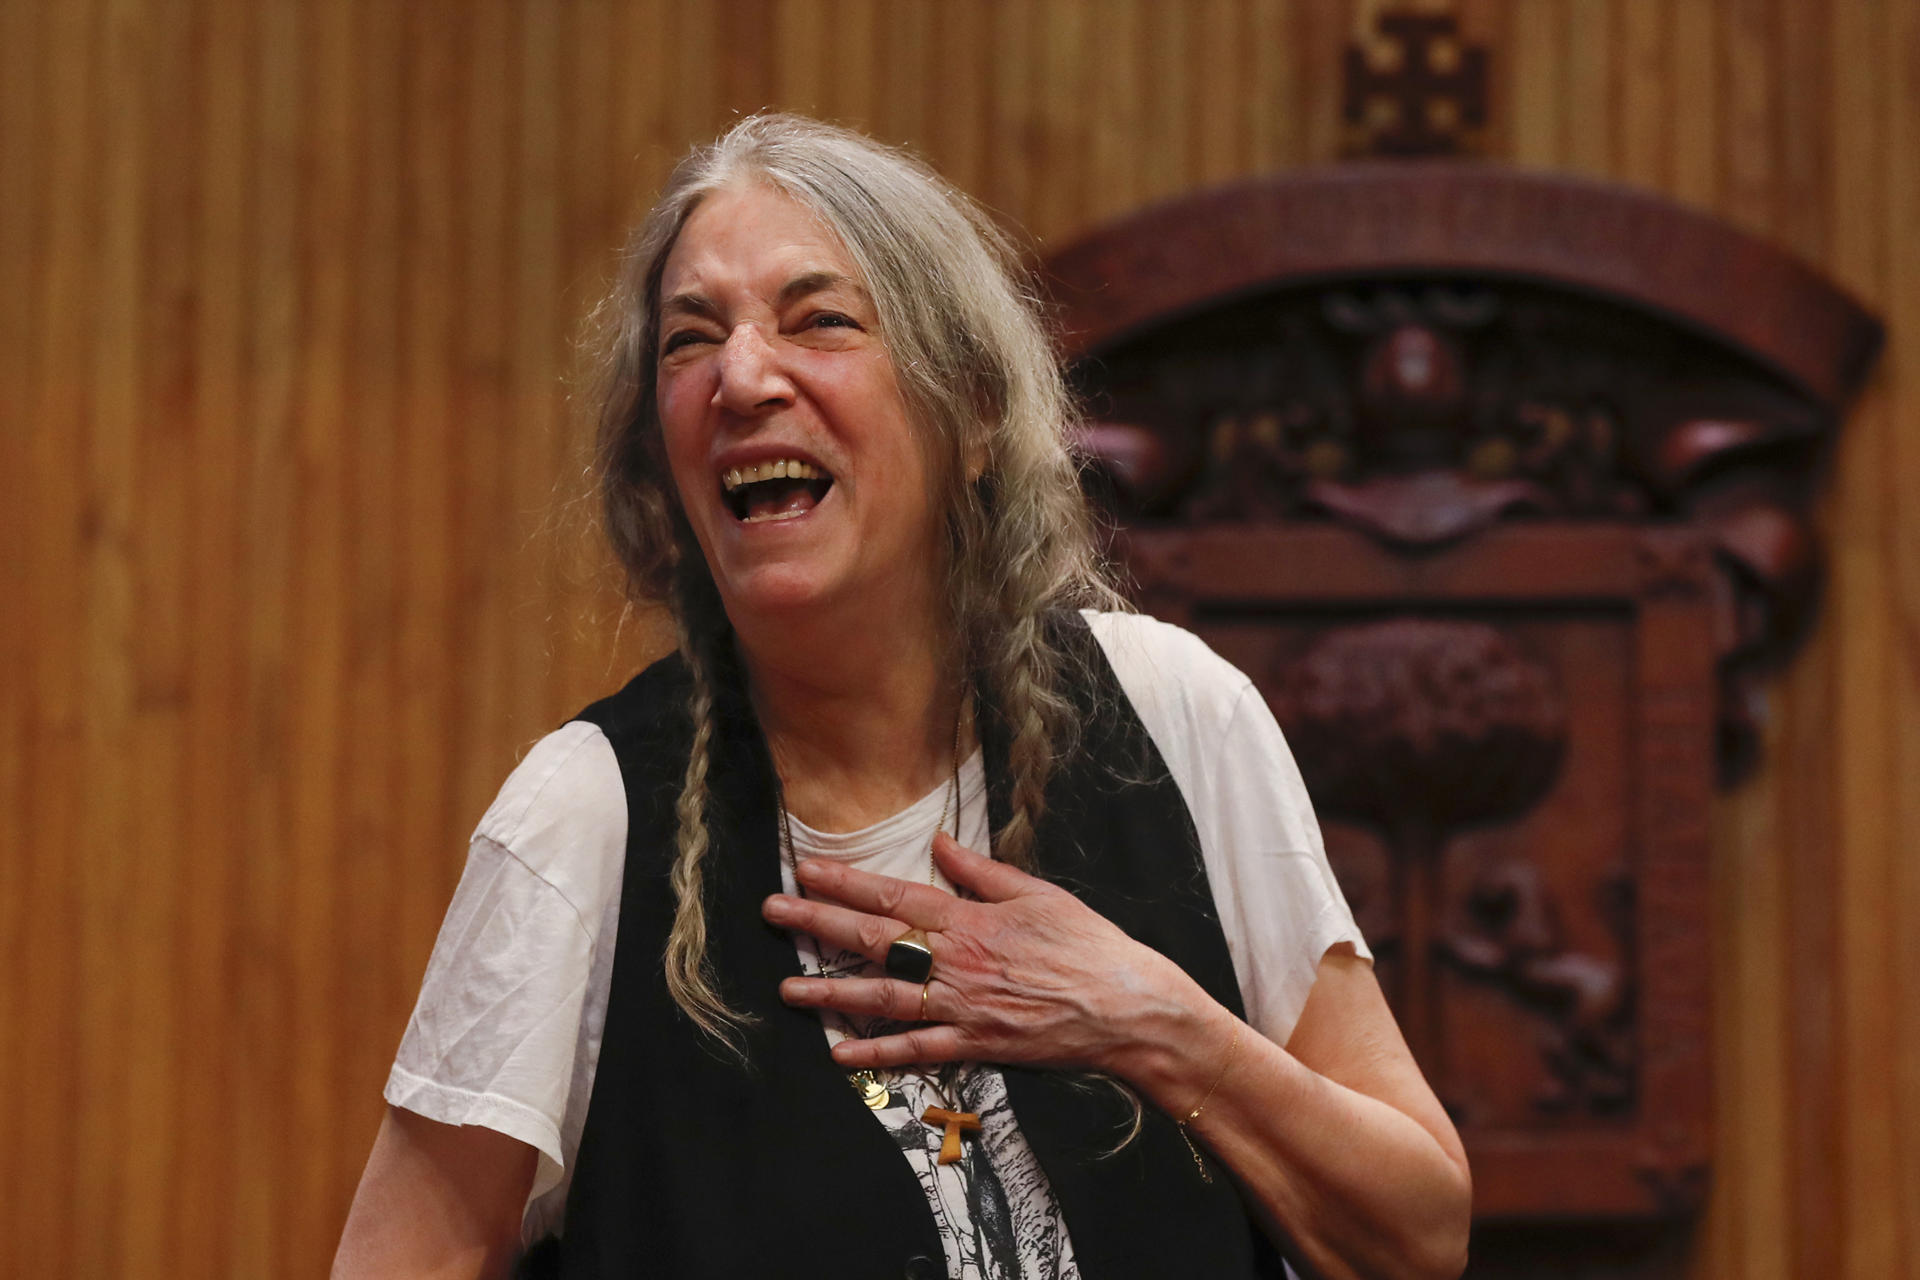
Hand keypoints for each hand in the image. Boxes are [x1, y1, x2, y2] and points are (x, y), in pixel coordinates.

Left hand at [762, 832, 1210, 1075]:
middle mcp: (958, 962)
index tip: (808, 872)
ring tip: (787, 989)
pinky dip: (879, 1052)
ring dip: (832, 993)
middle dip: (819, 926)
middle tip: (774, 914)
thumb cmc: (1090, 945)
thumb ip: (982, 872)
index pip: (896, 897)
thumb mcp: (1038, 893)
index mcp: (972, 920)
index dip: (847, 884)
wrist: (1127, 1008)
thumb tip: (940, 842)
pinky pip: (918, 1050)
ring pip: (885, 997)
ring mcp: (963, 1007)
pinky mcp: (976, 1045)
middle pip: (876, 941)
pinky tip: (841, 1052)